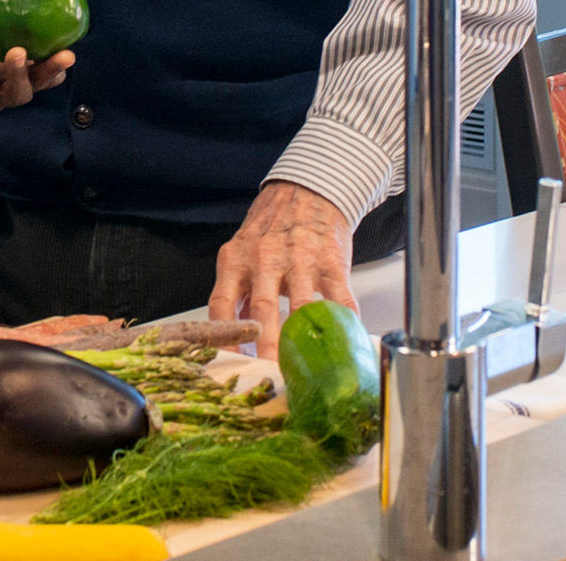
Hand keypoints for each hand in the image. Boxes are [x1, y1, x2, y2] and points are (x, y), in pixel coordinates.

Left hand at [0, 20, 71, 110]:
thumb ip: (5, 15)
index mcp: (19, 73)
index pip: (48, 75)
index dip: (59, 67)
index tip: (69, 49)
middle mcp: (9, 88)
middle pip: (37, 87)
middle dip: (51, 72)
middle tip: (65, 56)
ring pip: (14, 93)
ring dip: (18, 73)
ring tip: (17, 51)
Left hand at [209, 182, 355, 354]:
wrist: (308, 190)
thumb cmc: (273, 226)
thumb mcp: (243, 252)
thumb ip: (237, 291)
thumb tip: (231, 333)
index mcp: (236, 260)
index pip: (221, 304)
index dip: (224, 337)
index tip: (230, 362)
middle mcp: (265, 259)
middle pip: (261, 310)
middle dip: (265, 346)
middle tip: (268, 374)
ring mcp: (300, 260)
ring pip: (300, 307)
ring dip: (302, 339)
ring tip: (303, 366)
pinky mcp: (330, 260)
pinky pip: (338, 296)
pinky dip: (342, 321)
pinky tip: (344, 339)